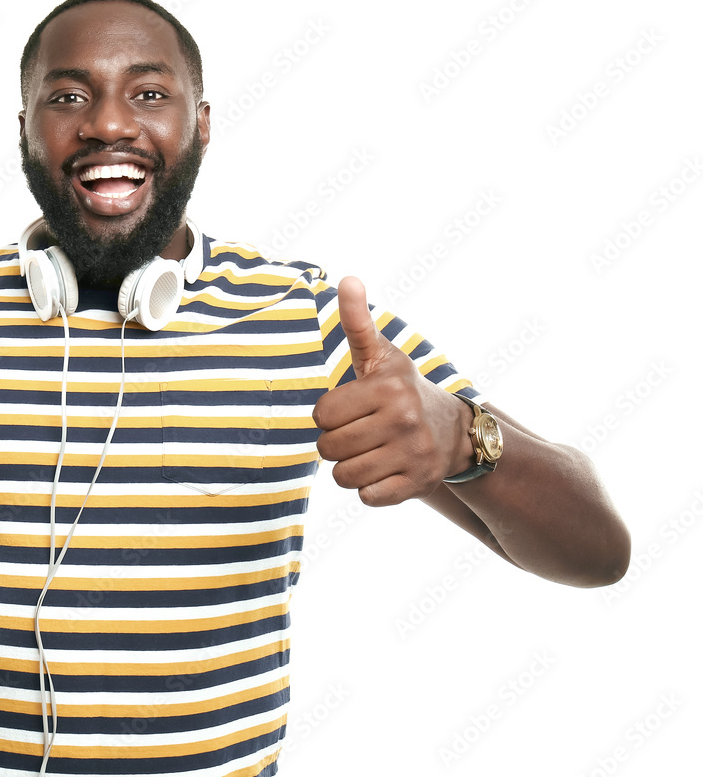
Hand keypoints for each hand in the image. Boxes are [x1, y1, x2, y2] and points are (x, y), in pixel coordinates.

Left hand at [313, 276, 473, 505]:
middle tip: (359, 432)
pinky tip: (384, 470)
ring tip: (369, 451)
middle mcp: (402, 421)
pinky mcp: (417, 485)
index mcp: (386, 388)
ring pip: (343, 476)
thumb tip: (347, 278)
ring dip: (349, 467)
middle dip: (337, 442)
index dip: (328, 415)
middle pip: (328, 448)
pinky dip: (369, 488)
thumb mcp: (381, 355)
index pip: (321, 415)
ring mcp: (412, 455)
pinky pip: (366, 497)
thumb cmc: (402, 389)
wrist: (455, 431)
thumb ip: (358, 322)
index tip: (349, 409)